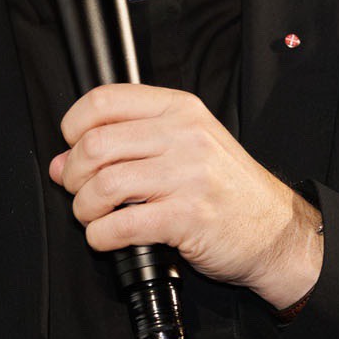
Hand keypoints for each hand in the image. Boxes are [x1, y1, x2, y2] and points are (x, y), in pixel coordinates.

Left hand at [49, 84, 320, 308]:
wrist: (275, 231)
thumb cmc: (228, 190)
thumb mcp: (187, 148)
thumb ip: (128, 145)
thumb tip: (63, 162)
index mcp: (181, 110)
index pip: (104, 100)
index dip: (74, 126)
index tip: (74, 147)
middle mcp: (185, 136)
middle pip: (95, 144)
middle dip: (74, 175)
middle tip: (80, 190)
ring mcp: (188, 176)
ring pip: (103, 185)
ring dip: (85, 208)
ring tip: (95, 216)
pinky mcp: (187, 218)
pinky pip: (120, 225)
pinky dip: (101, 236)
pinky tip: (109, 238)